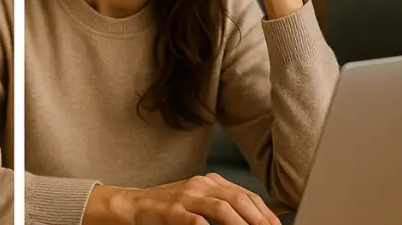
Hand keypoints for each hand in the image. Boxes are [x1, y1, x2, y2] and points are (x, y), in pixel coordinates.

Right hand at [86, 174, 279, 224]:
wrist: (137, 205)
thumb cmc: (170, 207)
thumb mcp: (200, 199)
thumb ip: (224, 205)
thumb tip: (253, 218)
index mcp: (211, 181)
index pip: (247, 195)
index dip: (265, 213)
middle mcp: (201, 185)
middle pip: (239, 200)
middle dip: (259, 220)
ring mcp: (186, 196)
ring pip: (222, 208)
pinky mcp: (172, 211)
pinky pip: (195, 220)